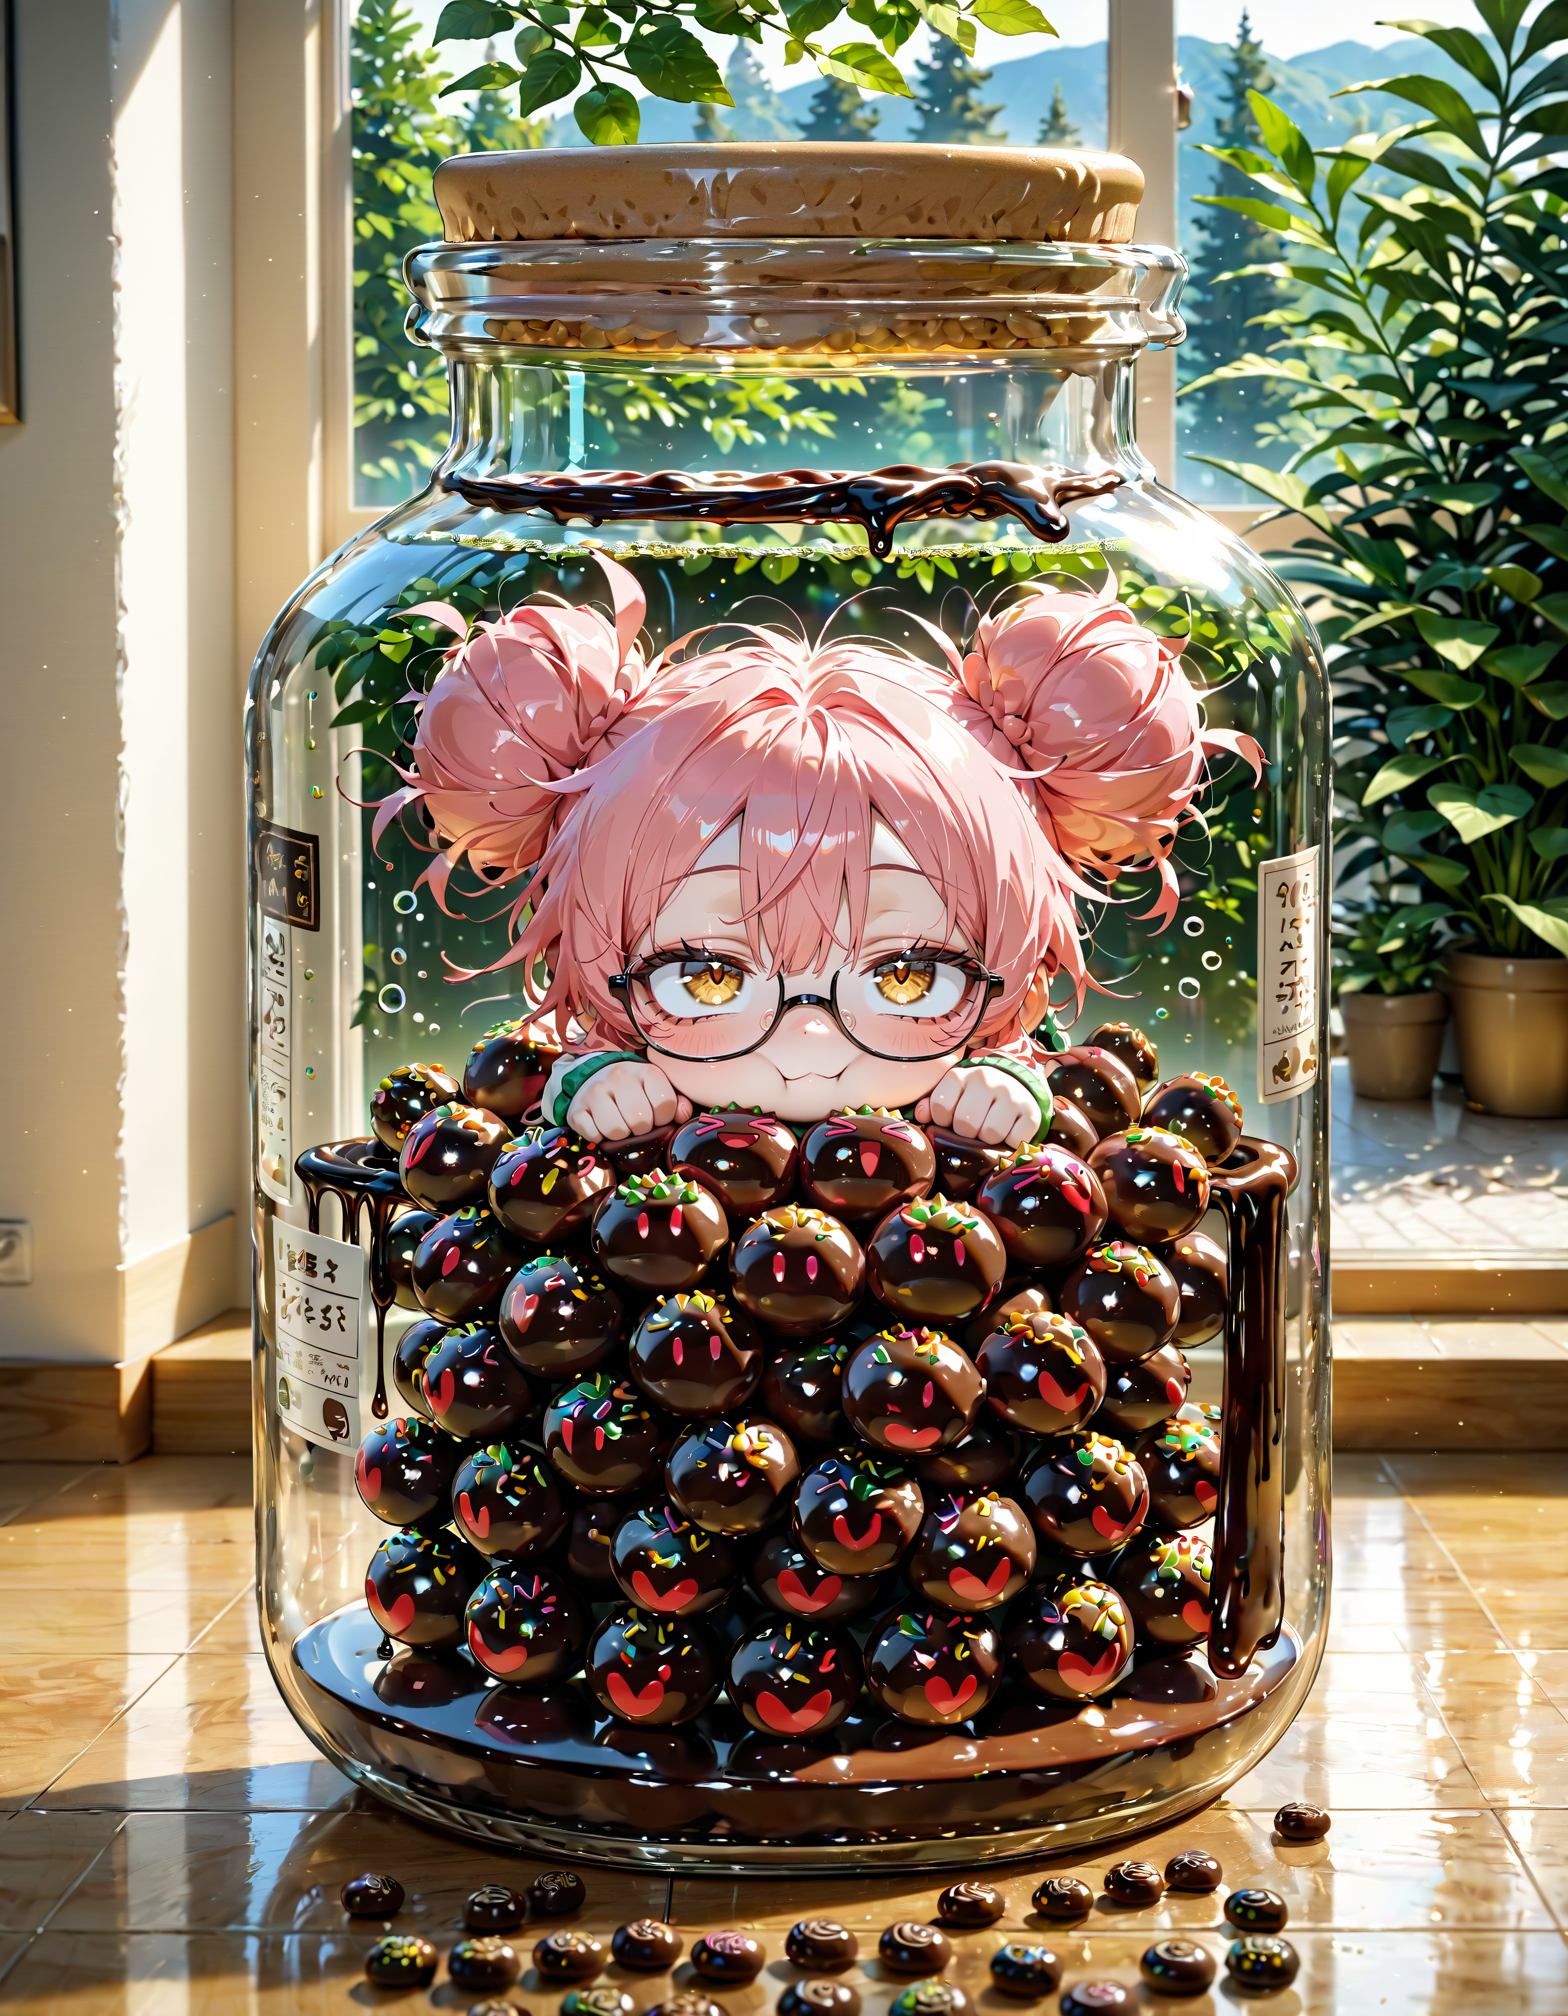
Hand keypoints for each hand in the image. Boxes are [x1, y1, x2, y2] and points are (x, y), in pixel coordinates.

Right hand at [566, 1060, 691, 1141]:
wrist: (595, 1078)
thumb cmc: (634, 1089)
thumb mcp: (657, 1089)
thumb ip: (676, 1102)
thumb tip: (682, 1115)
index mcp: (646, 1071)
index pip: (664, 1104)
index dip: (663, 1118)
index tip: (656, 1116)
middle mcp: (619, 1077)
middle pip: (640, 1121)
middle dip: (641, 1129)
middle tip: (636, 1123)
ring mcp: (595, 1092)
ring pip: (616, 1131)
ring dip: (620, 1135)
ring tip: (620, 1124)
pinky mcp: (576, 1109)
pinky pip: (593, 1135)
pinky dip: (599, 1137)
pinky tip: (601, 1126)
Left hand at [917, 1065, 1039, 1148]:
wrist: (1013, 1086)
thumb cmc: (973, 1096)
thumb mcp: (951, 1094)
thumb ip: (931, 1104)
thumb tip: (920, 1115)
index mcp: (960, 1075)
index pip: (940, 1106)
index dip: (943, 1120)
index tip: (950, 1118)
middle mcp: (987, 1080)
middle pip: (965, 1124)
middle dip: (965, 1133)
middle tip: (971, 1128)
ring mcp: (1011, 1095)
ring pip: (990, 1134)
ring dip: (987, 1140)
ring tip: (988, 1130)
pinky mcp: (1031, 1113)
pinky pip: (1014, 1141)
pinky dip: (1009, 1144)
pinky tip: (1007, 1132)